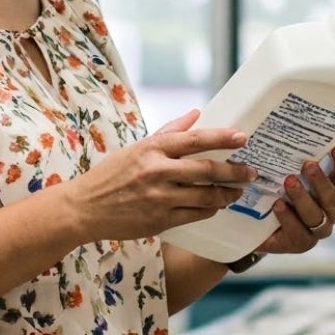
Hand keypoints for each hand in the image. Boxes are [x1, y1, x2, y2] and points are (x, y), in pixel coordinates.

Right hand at [61, 110, 251, 243]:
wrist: (84, 208)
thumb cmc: (110, 175)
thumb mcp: (136, 148)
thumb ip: (169, 131)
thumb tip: (196, 114)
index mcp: (152, 149)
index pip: (195, 139)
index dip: (222, 138)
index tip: (242, 138)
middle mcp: (157, 172)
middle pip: (207, 170)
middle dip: (234, 171)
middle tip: (250, 171)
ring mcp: (159, 198)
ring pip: (205, 196)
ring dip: (227, 194)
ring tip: (237, 191)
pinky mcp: (160, 220)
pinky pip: (195, 215)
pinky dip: (210, 210)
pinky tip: (216, 206)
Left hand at [246, 144, 334, 256]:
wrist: (256, 228)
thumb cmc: (274, 195)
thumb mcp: (282, 176)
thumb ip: (291, 162)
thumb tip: (291, 132)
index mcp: (330, 191)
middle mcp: (329, 211)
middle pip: (332, 197)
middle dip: (320, 181)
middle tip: (308, 164)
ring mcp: (317, 230)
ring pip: (316, 215)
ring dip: (303, 198)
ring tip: (288, 182)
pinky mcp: (302, 244)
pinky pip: (299, 232)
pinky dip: (288, 218)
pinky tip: (278, 205)